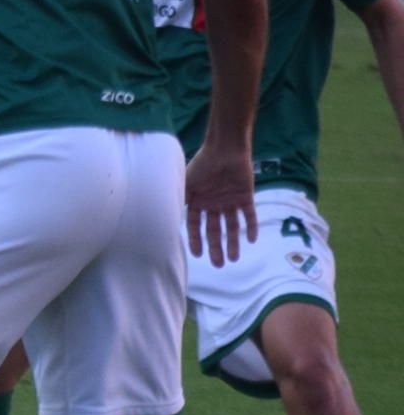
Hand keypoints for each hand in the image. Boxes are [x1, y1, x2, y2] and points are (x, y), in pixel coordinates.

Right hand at [184, 137, 257, 268]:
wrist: (225, 149)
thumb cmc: (202, 165)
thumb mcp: (185, 184)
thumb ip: (179, 201)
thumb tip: (164, 220)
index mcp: (198, 202)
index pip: (196, 226)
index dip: (196, 240)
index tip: (197, 255)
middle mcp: (214, 204)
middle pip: (215, 230)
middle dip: (216, 247)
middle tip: (217, 265)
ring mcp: (230, 201)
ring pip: (232, 226)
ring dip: (233, 242)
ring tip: (233, 259)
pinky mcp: (246, 197)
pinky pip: (249, 215)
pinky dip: (250, 226)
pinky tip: (250, 239)